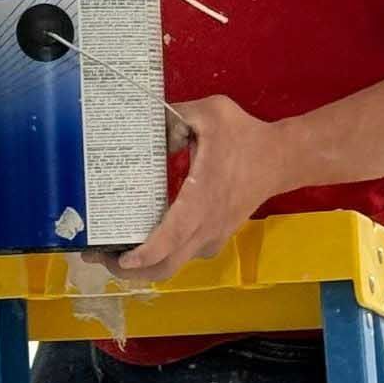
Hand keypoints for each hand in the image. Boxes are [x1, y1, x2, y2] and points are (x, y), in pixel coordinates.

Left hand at [115, 94, 284, 282]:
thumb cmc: (247, 137)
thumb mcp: (211, 112)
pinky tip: (146, 239)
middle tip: (100, 257)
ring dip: (145, 265)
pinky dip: (163, 255)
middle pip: (166, 267)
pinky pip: (185, 254)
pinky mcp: (217, 235)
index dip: (143, 255)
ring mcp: (213, 235)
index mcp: (201, 201)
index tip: (120, 257)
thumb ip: (176, 115)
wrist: (283, 158)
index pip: (170, 239)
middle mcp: (206, 226)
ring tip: (115, 250)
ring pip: (175, 264)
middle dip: (131, 270)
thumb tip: (149, 123)